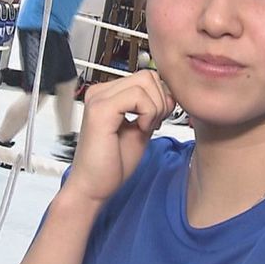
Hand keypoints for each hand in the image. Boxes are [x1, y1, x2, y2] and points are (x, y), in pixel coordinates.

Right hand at [63, 70, 174, 203]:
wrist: (94, 188)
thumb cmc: (112, 164)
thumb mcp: (141, 129)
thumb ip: (153, 109)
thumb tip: (170, 94)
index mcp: (107, 94)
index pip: (147, 77)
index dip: (160, 98)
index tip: (154, 121)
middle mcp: (100, 92)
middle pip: (148, 76)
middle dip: (160, 101)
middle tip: (151, 125)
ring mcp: (98, 98)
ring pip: (146, 82)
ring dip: (155, 108)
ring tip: (144, 128)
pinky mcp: (100, 110)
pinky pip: (138, 97)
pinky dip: (148, 113)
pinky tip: (140, 129)